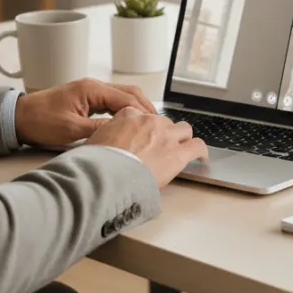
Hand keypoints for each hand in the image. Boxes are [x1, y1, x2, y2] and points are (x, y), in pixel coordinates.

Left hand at [14, 78, 156, 147]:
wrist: (18, 117)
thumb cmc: (40, 121)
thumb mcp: (71, 130)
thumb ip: (99, 129)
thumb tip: (122, 133)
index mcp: (91, 89)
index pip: (126, 99)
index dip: (143, 113)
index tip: (155, 125)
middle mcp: (93, 86)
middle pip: (129, 93)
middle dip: (145, 107)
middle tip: (159, 124)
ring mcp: (90, 91)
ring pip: (122, 96)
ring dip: (136, 109)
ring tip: (148, 124)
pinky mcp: (86, 99)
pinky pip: (111, 102)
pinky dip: (124, 110)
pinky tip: (129, 123)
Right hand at [86, 107, 208, 187]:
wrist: (104, 177)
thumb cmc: (94, 163)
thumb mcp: (92, 141)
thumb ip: (103, 137)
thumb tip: (100, 146)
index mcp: (128, 115)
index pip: (140, 115)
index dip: (142, 128)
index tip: (141, 138)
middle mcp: (149, 122)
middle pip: (163, 123)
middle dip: (162, 134)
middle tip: (158, 149)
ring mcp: (166, 137)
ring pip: (184, 129)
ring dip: (182, 138)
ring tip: (180, 150)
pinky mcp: (178, 154)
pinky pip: (197, 146)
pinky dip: (200, 151)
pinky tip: (200, 157)